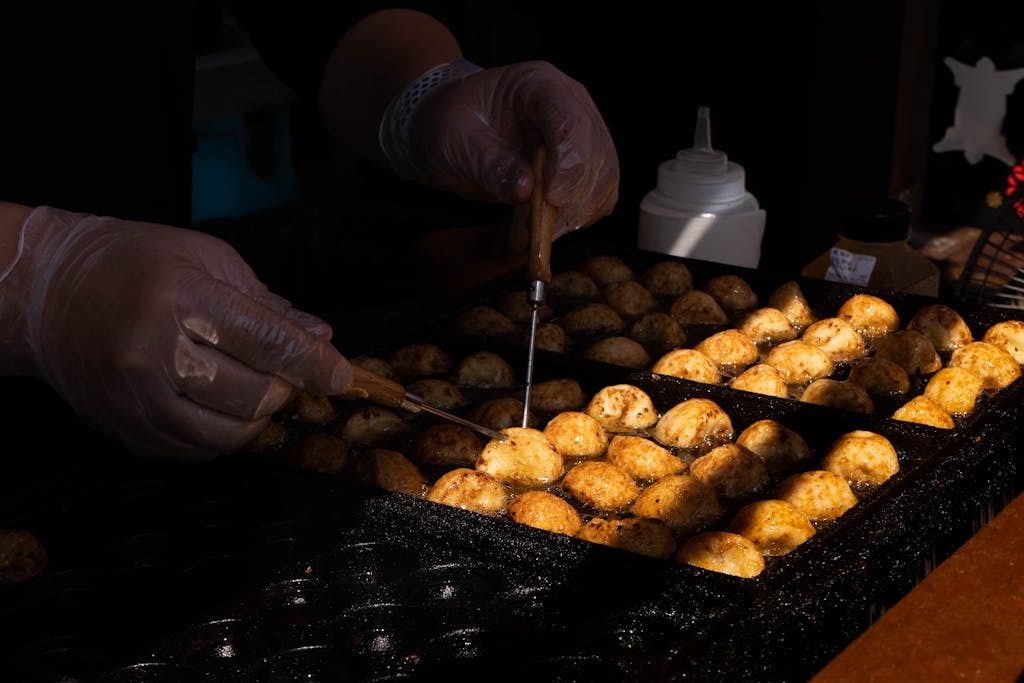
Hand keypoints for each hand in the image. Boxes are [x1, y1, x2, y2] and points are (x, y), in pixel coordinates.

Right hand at [7, 207, 351, 460]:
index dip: (314, 364)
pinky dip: (222, 435)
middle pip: (252, 396)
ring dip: (257, 418)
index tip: (342, 376)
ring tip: (252, 390)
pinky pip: (195, 452)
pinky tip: (216, 406)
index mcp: (183, 298)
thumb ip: (267, 304)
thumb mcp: (207, 259)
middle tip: (283, 374)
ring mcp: (137, 398)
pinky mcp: (125, 429)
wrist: (48, 293)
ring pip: (228, 434)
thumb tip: (320, 338)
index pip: (268, 341)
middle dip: (284, 390)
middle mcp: (156, 352)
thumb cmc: (137, 265)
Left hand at [409, 60, 618, 238]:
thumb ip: (490, 164)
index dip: (568, 162)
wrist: (452, 130)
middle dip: (574, 194)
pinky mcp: (582, 164)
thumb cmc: (451, 122)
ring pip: (604, 176)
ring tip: (543, 228)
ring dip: (580, 209)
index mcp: (538, 85)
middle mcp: (571, 105)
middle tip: (542, 224)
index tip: (552, 198)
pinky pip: (599, 194)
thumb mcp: (456, 140)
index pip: (570, 121)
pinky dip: (581, 215)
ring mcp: (582, 135)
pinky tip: (552, 225)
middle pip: (595, 152)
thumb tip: (525, 191)